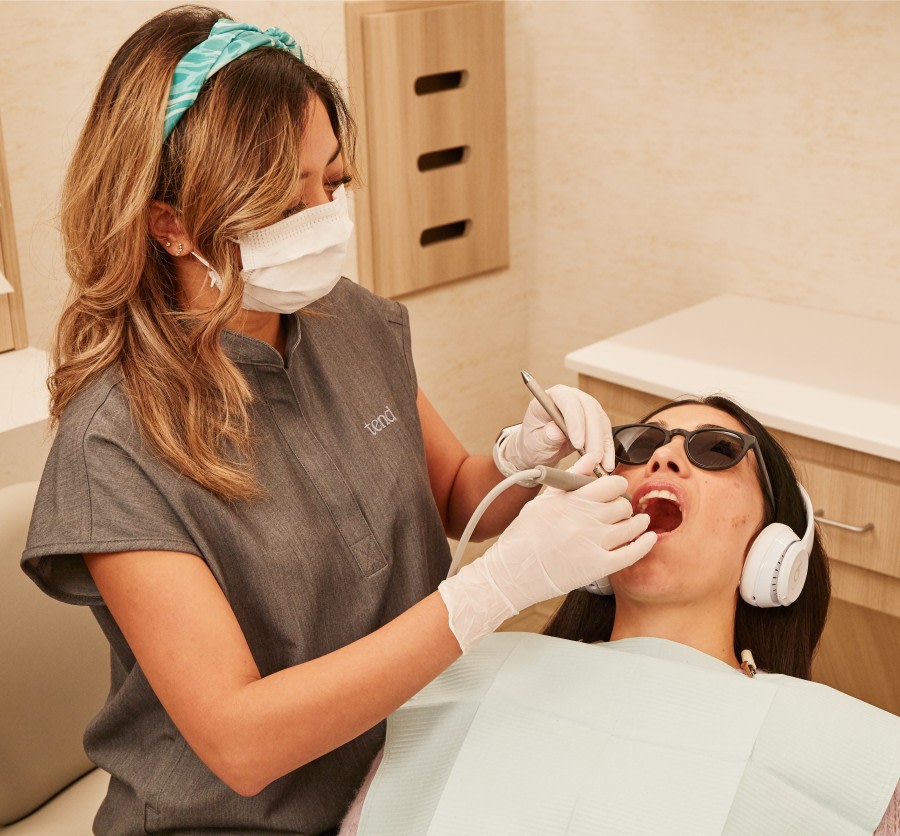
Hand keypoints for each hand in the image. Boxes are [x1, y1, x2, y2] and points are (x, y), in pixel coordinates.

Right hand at [438, 465, 654, 652]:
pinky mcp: (597, 566)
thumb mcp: (543, 501)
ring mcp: (593, 544)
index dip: (617, 486)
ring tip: (637, 522)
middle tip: (620, 510)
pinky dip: (645, 544)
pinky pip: (632, 553)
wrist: (512, 573)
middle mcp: (585, 520)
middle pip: (623, 505)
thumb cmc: (523, 537)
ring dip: (638, 522)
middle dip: (624, 505)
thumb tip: (591, 459)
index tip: (615, 491)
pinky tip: (648, 539)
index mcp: (572, 501)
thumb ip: (570, 478)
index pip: (611, 484)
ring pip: (631, 527)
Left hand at [500, 385, 614, 473]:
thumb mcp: (534, 441)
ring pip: (600, 421)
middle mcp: (571, 397)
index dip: (576, 422)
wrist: (539, 449)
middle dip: (593, 436)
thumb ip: (545, 435)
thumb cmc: (533, 442)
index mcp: (552, 397)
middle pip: (589, 410)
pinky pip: (605, 432)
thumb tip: (557, 431)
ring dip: (603, 444)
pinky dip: (607, 448)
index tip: (578, 443)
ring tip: (602, 464)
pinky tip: (607, 462)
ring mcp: (585, 407)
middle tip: (593, 457)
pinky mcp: (595, 419)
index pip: (568, 402)